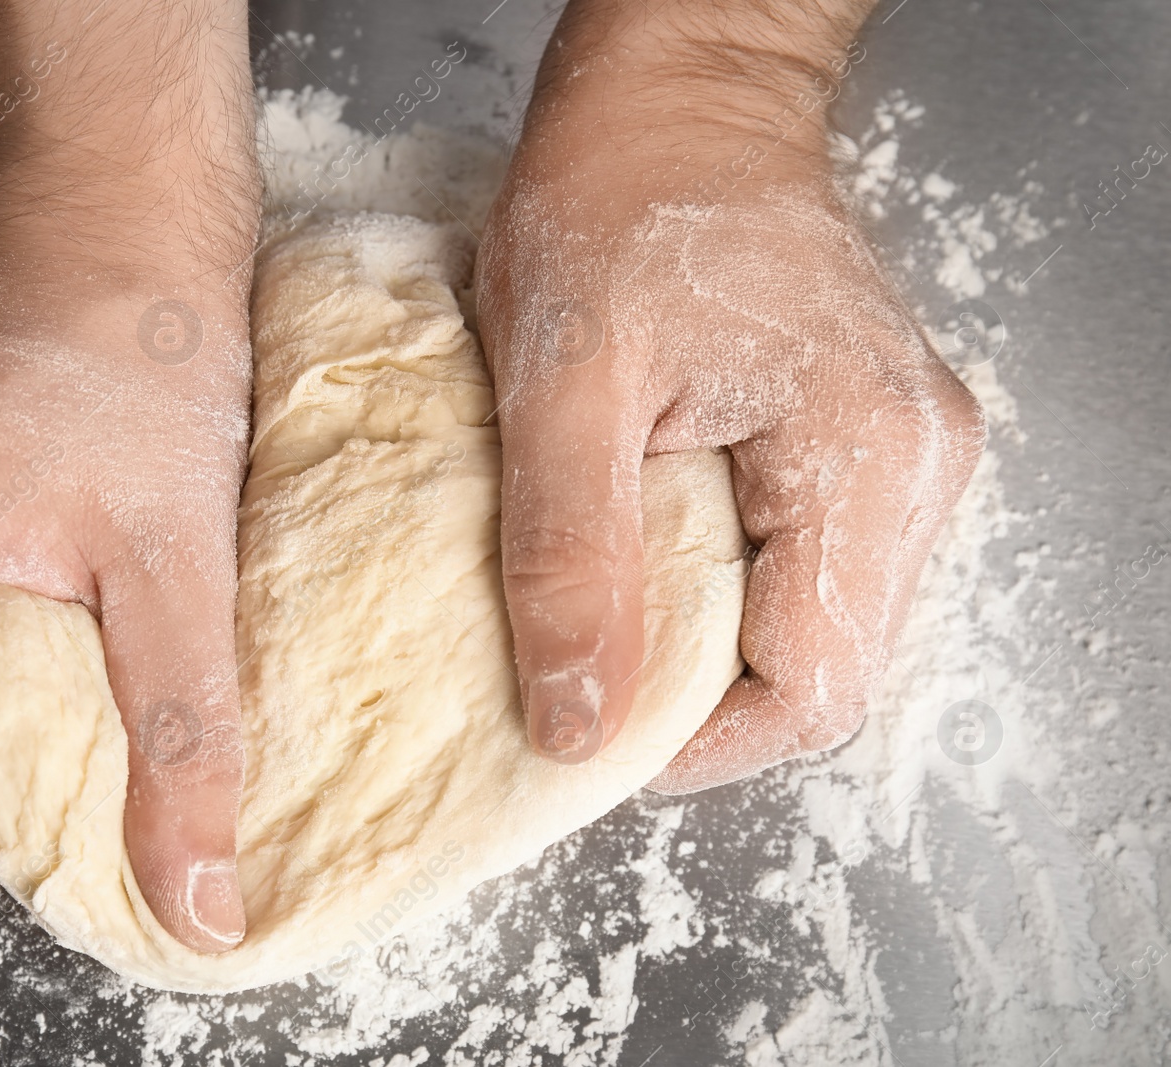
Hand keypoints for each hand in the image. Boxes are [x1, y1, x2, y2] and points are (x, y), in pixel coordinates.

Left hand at [476, 0, 985, 785]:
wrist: (677, 100)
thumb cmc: (621, 197)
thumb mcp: (563, 379)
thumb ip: (572, 556)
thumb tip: (578, 721)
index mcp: (868, 456)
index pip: (813, 687)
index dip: (697, 742)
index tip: (589, 727)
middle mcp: (918, 468)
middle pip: (821, 669)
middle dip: (698, 699)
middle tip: (583, 665)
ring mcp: (903, 457)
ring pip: (812, 626)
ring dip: (707, 647)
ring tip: (608, 606)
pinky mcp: (868, 446)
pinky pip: (805, 569)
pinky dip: (723, 591)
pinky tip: (648, 556)